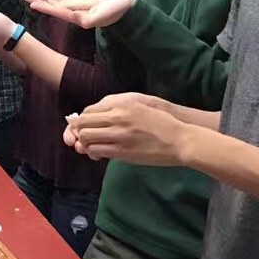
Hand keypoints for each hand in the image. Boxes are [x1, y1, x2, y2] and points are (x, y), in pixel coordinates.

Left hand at [26, 0, 134, 28]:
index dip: (45, 7)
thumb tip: (77, 20)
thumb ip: (90, 19)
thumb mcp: (102, 16)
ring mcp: (79, 5)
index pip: (57, 11)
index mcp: (78, 15)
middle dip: (41, 1)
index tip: (32, 3)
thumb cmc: (115, 12)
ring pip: (59, 0)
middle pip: (54, 6)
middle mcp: (76, 11)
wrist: (127, 7)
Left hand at [65, 93, 185, 165]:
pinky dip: (93, 153)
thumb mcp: (139, 107)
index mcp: (122, 104)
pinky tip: (98, 154)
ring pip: (86, 137)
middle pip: (83, 123)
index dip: (81, 120)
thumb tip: (96, 116)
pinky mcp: (123, 150)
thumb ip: (118, 109)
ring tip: (91, 147)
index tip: (84, 127)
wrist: (181, 140)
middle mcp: (118, 116)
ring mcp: (120, 134)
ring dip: (84, 143)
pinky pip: (97, 150)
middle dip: (78, 131)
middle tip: (82, 139)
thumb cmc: (161, 124)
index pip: (89, 110)